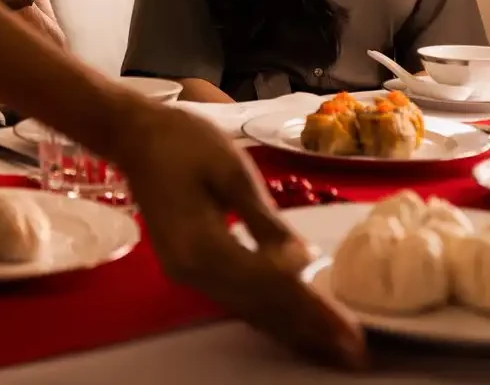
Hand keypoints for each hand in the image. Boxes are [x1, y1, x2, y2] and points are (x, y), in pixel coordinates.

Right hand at [114, 102, 366, 369]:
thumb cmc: (184, 140)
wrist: (136, 136)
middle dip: (308, 329)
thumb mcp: (232, 170)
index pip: (270, 284)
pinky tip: (292, 321)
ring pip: (247, 308)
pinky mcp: (188, 267)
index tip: (350, 329)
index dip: (312, 308)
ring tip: (332, 344)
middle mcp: (192, 270)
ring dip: (291, 327)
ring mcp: (186, 272)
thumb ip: (266, 220)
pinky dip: (268, 311)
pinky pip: (235, 297)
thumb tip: (302, 259)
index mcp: (202, 245)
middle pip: (259, 306)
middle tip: (353, 352)